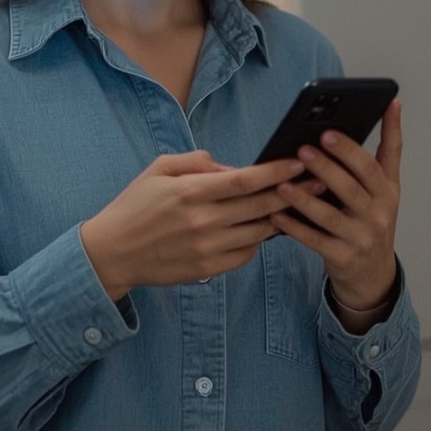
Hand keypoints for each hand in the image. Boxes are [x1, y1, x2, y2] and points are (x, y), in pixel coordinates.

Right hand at [80, 151, 303, 299]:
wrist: (112, 252)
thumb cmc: (135, 206)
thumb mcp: (158, 170)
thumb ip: (196, 162)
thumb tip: (231, 167)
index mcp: (190, 192)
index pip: (244, 180)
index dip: (275, 171)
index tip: (297, 162)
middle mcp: (202, 221)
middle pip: (260, 206)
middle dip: (292, 192)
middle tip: (317, 182)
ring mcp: (206, 248)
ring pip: (258, 232)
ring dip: (280, 218)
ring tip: (299, 205)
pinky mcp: (207, 269)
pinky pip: (245, 254)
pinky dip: (258, 241)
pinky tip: (264, 229)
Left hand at [269, 99, 402, 311]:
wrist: (374, 274)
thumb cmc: (374, 221)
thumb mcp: (388, 188)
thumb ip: (389, 148)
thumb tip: (393, 105)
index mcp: (387, 192)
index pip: (371, 167)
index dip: (351, 149)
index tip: (330, 132)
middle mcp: (377, 215)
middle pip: (351, 189)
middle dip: (326, 168)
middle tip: (302, 149)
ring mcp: (360, 238)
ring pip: (329, 216)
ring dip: (305, 199)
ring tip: (283, 183)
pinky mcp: (342, 258)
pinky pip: (315, 241)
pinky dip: (294, 228)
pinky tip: (276, 215)